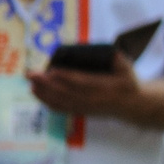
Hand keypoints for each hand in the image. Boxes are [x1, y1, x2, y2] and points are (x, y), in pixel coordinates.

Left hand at [29, 56, 144, 121]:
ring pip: (64, 102)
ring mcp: (88, 107)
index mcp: (108, 87)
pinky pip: (63, 109)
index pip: (85, 83)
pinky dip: (48, 102)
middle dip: (48, 84)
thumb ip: (117, 58)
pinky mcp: (83, 112)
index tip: (52, 70)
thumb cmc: (128, 82)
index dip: (68, 78)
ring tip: (30, 83)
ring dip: (45, 93)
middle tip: (32, 74)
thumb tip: (107, 51)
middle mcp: (96, 100)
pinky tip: (37, 94)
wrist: (133, 106)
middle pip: (69, 93)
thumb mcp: (127, 68)